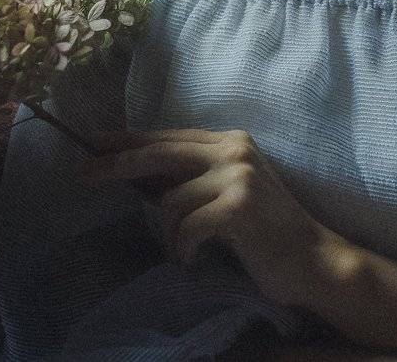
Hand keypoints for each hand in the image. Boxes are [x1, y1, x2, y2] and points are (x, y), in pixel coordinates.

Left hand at [75, 127, 355, 307]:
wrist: (313, 260)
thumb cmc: (266, 233)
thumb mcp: (227, 194)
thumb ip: (193, 179)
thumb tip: (137, 177)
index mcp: (231, 142)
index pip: (168, 137)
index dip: (128, 140)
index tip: (94, 144)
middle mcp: (234, 150)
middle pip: (159, 153)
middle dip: (117, 164)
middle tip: (83, 174)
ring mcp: (238, 175)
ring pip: (170, 199)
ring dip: (168, 234)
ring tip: (182, 252)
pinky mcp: (239, 206)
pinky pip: (187, 225)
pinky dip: (183, 247)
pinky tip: (192, 259)